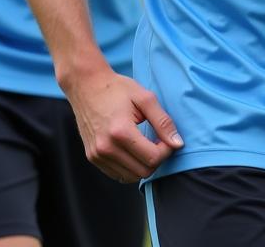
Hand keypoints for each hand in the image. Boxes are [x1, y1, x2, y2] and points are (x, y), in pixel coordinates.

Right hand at [67, 69, 182, 182]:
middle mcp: (106, 148)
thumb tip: (178, 144)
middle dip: (157, 159)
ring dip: (143, 165)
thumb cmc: (116, 88)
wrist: (86, 85)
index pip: (153, 158)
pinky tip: (132, 150)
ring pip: (131, 177)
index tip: (167, 138)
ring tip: (145, 145)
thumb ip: (163, 122)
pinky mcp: (92, 158)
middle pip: (143, 171)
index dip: (166, 150)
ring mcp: (97, 155)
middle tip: (158, 142)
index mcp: (120, 132)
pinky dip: (130, 167)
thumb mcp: (144, 98)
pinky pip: (117, 175)